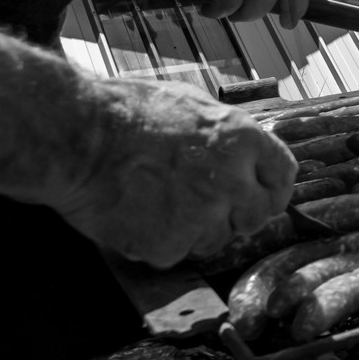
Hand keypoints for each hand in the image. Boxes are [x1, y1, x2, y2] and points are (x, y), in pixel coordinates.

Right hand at [50, 79, 295, 267]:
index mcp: (242, 138)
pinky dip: (155, 243)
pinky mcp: (170, 244)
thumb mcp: (192, 105)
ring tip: (156, 203)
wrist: (75, 135)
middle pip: (256, 216)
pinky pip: (175, 254)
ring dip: (193, 231)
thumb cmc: (124, 112)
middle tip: (200, 206)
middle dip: (234, 215)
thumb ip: (226, 135)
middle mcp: (232, 179)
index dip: (270, 188)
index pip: (283, 176)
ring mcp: (203, 215)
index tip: (257, 195)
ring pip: (215, 240)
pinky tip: (134, 216)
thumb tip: (244, 153)